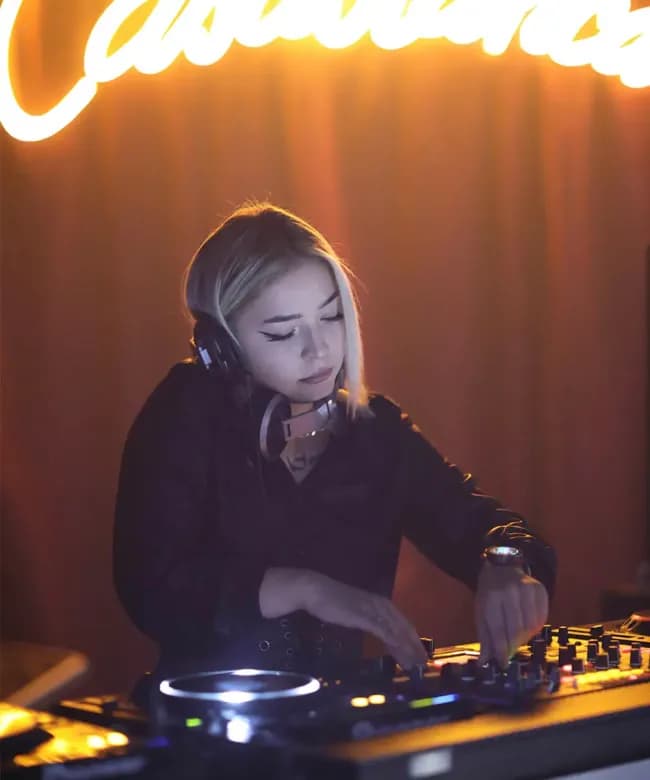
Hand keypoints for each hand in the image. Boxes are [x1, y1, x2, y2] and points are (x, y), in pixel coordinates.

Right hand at [259, 567, 426, 669]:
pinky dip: (391, 639)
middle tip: (423, 664)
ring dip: (407, 646)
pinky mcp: (362, 614)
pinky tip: (398, 649)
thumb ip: (370, 621)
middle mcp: (380, 604)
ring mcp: (372, 609)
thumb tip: (381, 634)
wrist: (316, 591)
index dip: (412, 640)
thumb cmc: (334, 602)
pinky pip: (381, 628)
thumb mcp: (357, 613)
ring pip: (395, 629)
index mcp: (380, 603)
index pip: (402, 624)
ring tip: (415, 662)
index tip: (419, 656)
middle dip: (414, 646)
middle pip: (403, 627)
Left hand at [475, 562, 548, 667]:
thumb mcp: (481, 613)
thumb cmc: (489, 595)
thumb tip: (484, 662)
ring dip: (525, 637)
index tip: (503, 664)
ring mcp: (526, 589)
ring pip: (531, 626)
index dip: (501, 651)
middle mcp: (509, 591)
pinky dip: (535, 628)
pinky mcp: (539, 589)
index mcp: (491, 598)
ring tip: (517, 636)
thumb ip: (485, 637)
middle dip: (513, 645)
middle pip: (516, 630)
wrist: (502, 568)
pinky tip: (527, 626)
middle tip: (511, 650)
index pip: (498, 630)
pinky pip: (542, 618)